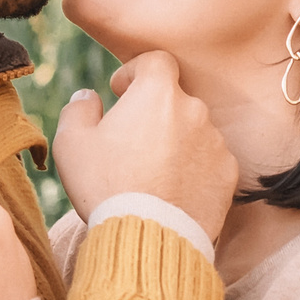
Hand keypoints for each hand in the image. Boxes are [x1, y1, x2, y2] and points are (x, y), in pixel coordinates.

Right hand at [50, 52, 238, 242]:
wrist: (148, 238)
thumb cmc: (105, 185)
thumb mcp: (71, 144)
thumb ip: (78, 110)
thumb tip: (87, 97)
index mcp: (157, 93)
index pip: (156, 61)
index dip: (136, 71)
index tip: (121, 92)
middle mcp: (194, 110)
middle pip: (174, 99)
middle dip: (154, 112)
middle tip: (131, 142)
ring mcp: (215, 142)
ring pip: (193, 130)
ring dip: (175, 141)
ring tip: (152, 173)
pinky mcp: (227, 174)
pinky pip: (209, 161)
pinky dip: (193, 169)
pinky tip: (172, 191)